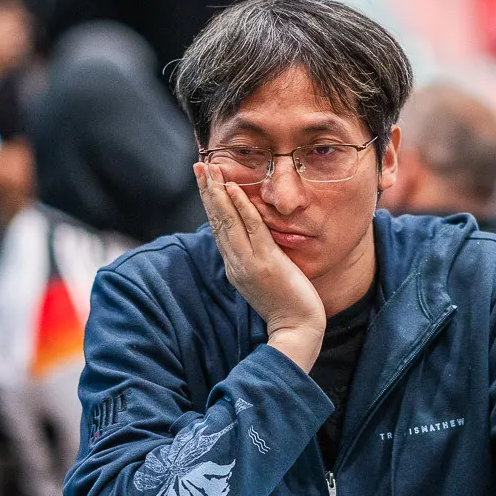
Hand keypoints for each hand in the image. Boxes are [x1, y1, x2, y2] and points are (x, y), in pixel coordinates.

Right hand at [195, 162, 324, 370]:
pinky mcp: (266, 263)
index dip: (210, 203)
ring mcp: (249, 263)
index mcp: (235, 266)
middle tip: (199, 165)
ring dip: (218, 193)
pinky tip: (234, 189)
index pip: (219, 228)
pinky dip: (242, 208)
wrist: (297, 330)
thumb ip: (256, 259)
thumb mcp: (265, 279)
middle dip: (207, 191)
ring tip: (210, 170)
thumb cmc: (286, 306)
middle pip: (217, 221)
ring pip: (228, 221)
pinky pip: (252, 229)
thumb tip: (253, 242)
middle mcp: (236, 263)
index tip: (205, 180)